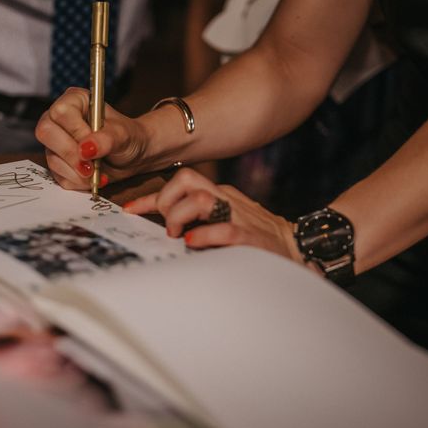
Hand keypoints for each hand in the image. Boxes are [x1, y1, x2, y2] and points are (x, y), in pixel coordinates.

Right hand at [35, 87, 148, 189]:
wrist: (132, 157)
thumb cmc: (128, 137)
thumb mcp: (123, 135)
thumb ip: (106, 139)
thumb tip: (86, 149)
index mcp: (74, 101)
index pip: (61, 112)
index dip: (76, 131)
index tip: (93, 145)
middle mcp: (60, 120)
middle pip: (46, 133)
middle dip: (71, 154)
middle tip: (91, 166)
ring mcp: (56, 143)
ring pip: (51, 158)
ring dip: (77, 171)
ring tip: (98, 172)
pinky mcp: (58, 163)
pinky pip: (58, 176)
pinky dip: (77, 181)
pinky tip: (92, 177)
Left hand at [124, 168, 303, 262]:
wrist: (299, 248)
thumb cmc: (255, 238)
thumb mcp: (222, 222)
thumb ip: (197, 221)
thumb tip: (164, 230)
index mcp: (218, 195)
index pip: (179, 183)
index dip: (150, 197)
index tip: (129, 210)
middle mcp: (226, 200)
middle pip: (186, 179)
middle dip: (166, 201)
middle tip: (166, 226)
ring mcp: (239, 216)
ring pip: (200, 198)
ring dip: (180, 216)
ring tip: (178, 236)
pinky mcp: (252, 238)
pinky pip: (224, 230)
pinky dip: (204, 235)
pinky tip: (194, 243)